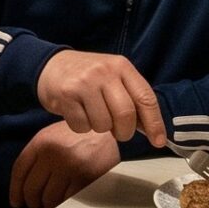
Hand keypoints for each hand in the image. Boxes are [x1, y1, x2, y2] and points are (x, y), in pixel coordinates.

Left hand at [9, 121, 121, 207]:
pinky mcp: (86, 178)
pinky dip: (65, 206)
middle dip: (32, 203)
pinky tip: (66, 204)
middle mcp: (53, 154)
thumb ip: (37, 156)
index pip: (19, 171)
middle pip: (32, 189)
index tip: (16, 202)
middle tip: (36, 207)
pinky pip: (69, 201)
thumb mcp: (54, 136)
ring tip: (52, 207)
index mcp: (41, 142)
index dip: (15, 191)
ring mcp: (70, 167)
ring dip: (48, 207)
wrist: (108, 129)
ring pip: (49, 198)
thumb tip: (22, 188)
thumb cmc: (79, 135)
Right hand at [36, 50, 166, 146]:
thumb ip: (131, 98)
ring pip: (103, 124)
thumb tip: (151, 130)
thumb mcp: (112, 78)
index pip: (145, 98)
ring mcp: (85, 82)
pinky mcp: (66, 94)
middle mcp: (105, 72)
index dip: (154, 123)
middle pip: (125, 114)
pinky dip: (81, 127)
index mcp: (122, 66)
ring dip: (99, 128)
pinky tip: (77, 113)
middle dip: (124, 132)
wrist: (50, 65)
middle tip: (118, 132)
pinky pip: (82, 126)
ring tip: (91, 114)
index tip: (158, 141)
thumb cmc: (87, 76)